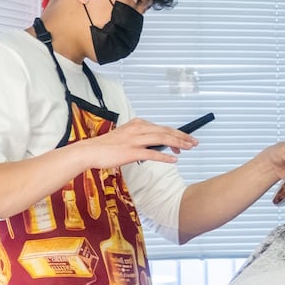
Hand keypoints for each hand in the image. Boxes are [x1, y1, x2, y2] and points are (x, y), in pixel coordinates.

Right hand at [75, 118, 198, 169]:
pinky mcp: (131, 152)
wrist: (89, 151)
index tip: (186, 138)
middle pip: (165, 131)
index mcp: (137, 124)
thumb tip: (155, 145)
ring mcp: (134, 140)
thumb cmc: (105, 146)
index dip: (176, 133)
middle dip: (182, 137)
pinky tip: (174, 160)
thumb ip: (139, 138)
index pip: (162, 127)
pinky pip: (152, 154)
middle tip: (194, 142)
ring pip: (162, 139)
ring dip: (178, 144)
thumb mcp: (125, 137)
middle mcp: (138, 129)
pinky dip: (164, 157)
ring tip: (188, 148)